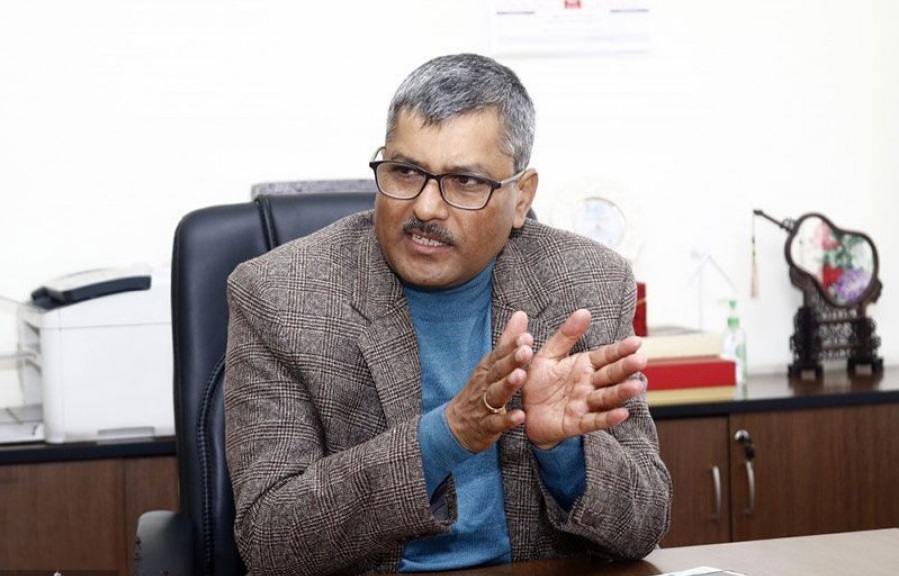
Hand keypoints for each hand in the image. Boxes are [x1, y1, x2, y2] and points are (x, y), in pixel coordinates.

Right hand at [445, 311, 533, 452]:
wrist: (456, 426)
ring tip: (521, 376)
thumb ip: (507, 342)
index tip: (526, 337)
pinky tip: (520, 416)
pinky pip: (496, 423)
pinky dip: (507, 420)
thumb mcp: (491, 365)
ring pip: (496, 394)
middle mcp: (484, 384)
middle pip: (497, 371)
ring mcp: (483, 405)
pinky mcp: (486, 426)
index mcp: (487, 369)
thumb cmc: (480, 390)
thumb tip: (521, 314)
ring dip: (508, 385)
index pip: (499, 354)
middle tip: (526, 351)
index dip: (511, 346)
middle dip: (511, 361)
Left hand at [522, 309, 646, 449]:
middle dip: (625, 368)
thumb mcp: (549, 355)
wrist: (523, 411)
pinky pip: (594, 420)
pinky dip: (608, 418)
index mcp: (584, 365)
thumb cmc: (538, 381)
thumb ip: (566, 335)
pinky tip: (622, 414)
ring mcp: (585, 404)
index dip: (621, 350)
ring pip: (607, 397)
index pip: (606, 355)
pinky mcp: (577, 423)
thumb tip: (584, 311)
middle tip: (640, 360)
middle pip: (610, 375)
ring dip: (621, 392)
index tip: (636, 342)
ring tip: (636, 386)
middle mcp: (589, 384)